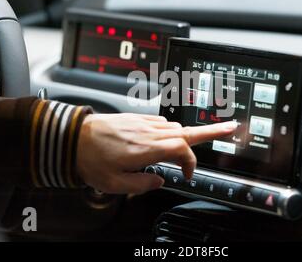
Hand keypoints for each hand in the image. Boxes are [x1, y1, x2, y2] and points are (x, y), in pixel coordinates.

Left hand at [76, 113, 236, 194]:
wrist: (71, 137)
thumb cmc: (89, 159)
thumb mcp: (114, 184)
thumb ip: (142, 185)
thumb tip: (158, 181)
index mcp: (145, 149)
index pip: (182, 150)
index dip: (190, 163)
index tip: (185, 175)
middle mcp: (148, 132)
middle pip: (186, 130)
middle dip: (211, 130)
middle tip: (230, 127)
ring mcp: (142, 122)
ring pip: (174, 126)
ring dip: (185, 136)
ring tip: (189, 146)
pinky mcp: (136, 117)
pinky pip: (160, 121)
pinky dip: (169, 130)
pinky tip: (163, 139)